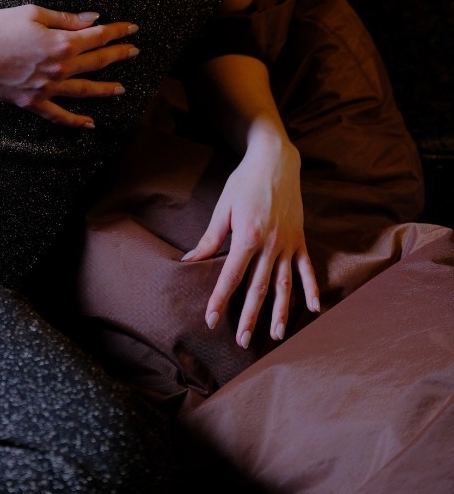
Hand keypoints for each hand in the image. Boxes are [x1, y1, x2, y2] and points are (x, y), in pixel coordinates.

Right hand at [0, 5, 139, 127]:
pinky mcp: (32, 102)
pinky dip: (76, 122)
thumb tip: (92, 19)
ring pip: (85, 91)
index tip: (132, 29)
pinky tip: (90, 124)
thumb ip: (66, 18)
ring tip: (122, 89)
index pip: (97, 37)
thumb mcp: (32, 13)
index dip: (117, 31)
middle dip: (118, 55)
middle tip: (134, 52)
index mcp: (61, 43)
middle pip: (97, 62)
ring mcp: (47, 89)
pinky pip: (59, 116)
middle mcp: (59, 69)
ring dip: (106, 89)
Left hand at [182, 127, 319, 345]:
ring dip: (280, 311)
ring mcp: (289, 243)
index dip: (220, 299)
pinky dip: (310, 289)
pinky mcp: (300, 239)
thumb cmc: (244, 182)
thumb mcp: (223, 208)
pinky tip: (312, 310)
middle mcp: (271, 244)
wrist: (274, 160)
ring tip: (275, 336)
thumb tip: (190, 261)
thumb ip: (210, 239)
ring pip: (284, 284)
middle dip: (249, 316)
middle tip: (241, 341)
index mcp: (248, 236)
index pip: (231, 275)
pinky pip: (307, 268)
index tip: (211, 320)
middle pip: (259, 287)